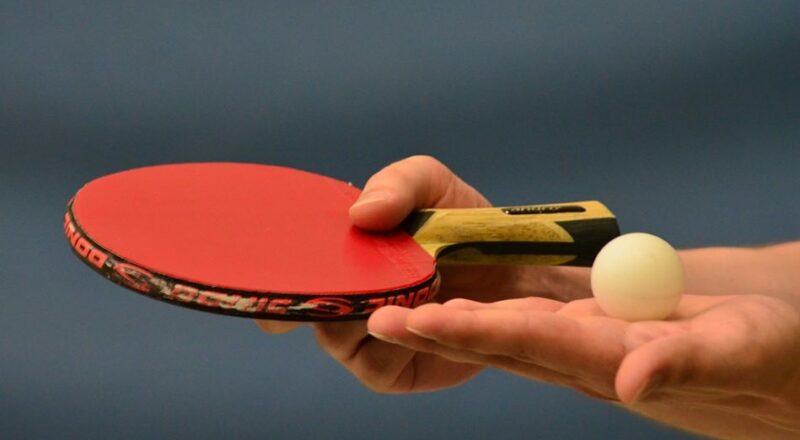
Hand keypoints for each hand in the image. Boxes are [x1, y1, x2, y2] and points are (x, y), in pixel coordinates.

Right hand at [257, 155, 590, 390]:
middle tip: (351, 265)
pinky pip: (371, 360)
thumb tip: (360, 215)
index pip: (290, 272)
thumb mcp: (433, 186)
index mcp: (340, 260)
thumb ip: (398, 184)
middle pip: (307, 304)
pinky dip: (392, 334)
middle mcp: (342, 302)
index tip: (259, 273)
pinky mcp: (390, 371)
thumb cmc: (467, 227)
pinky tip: (424, 310)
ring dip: (365, 306)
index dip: (268, 274)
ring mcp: (363, 341)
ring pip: (335, 334)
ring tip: (416, 279)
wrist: (520, 272)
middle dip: (320, 286)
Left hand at [367, 293, 799, 438]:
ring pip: (503, 336)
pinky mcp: (586, 336)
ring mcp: (581, 349)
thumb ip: (686, 362)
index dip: (476, 331)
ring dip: (447, 324)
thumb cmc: (764, 354)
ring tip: (391, 312)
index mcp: (616, 359)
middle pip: (499, 344)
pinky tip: (449, 308)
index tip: (421, 320)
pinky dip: (483, 317)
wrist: (761, 360)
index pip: (534, 342)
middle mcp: (585, 360)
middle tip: (374, 317)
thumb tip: (633, 381)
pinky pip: (524, 326)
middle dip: (437, 331)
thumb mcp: (739, 348)